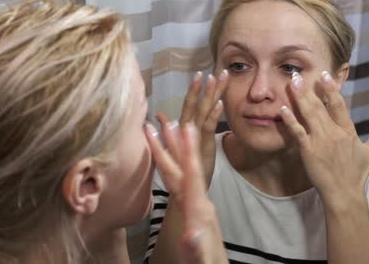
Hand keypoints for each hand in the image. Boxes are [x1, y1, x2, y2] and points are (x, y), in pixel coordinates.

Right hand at [145, 122, 227, 263]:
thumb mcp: (201, 262)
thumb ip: (197, 249)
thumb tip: (191, 234)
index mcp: (200, 211)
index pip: (193, 176)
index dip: (188, 152)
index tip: (187, 126)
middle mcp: (200, 204)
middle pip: (185, 169)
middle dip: (175, 145)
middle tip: (167, 120)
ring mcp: (198, 206)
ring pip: (183, 174)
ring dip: (174, 152)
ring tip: (168, 131)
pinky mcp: (194, 211)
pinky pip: (182, 184)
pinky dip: (175, 169)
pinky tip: (172, 163)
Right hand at [156, 70, 227, 187]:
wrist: (187, 188)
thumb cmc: (185, 165)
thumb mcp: (178, 144)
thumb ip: (169, 128)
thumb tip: (159, 115)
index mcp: (184, 127)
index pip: (188, 104)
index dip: (194, 89)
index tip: (201, 73)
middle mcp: (187, 129)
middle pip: (195, 104)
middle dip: (202, 87)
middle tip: (210, 70)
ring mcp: (195, 136)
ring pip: (203, 111)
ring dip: (210, 94)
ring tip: (216, 78)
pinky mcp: (203, 145)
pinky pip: (208, 127)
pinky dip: (214, 114)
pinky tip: (220, 103)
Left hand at [279, 70, 368, 207]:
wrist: (344, 194)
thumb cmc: (357, 174)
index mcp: (348, 131)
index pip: (339, 105)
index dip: (331, 89)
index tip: (324, 75)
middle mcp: (334, 133)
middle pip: (320, 106)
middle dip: (309, 88)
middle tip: (298, 73)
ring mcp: (320, 141)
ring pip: (308, 114)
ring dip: (299, 97)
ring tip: (291, 83)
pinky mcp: (308, 151)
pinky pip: (297, 131)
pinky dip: (290, 119)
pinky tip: (283, 108)